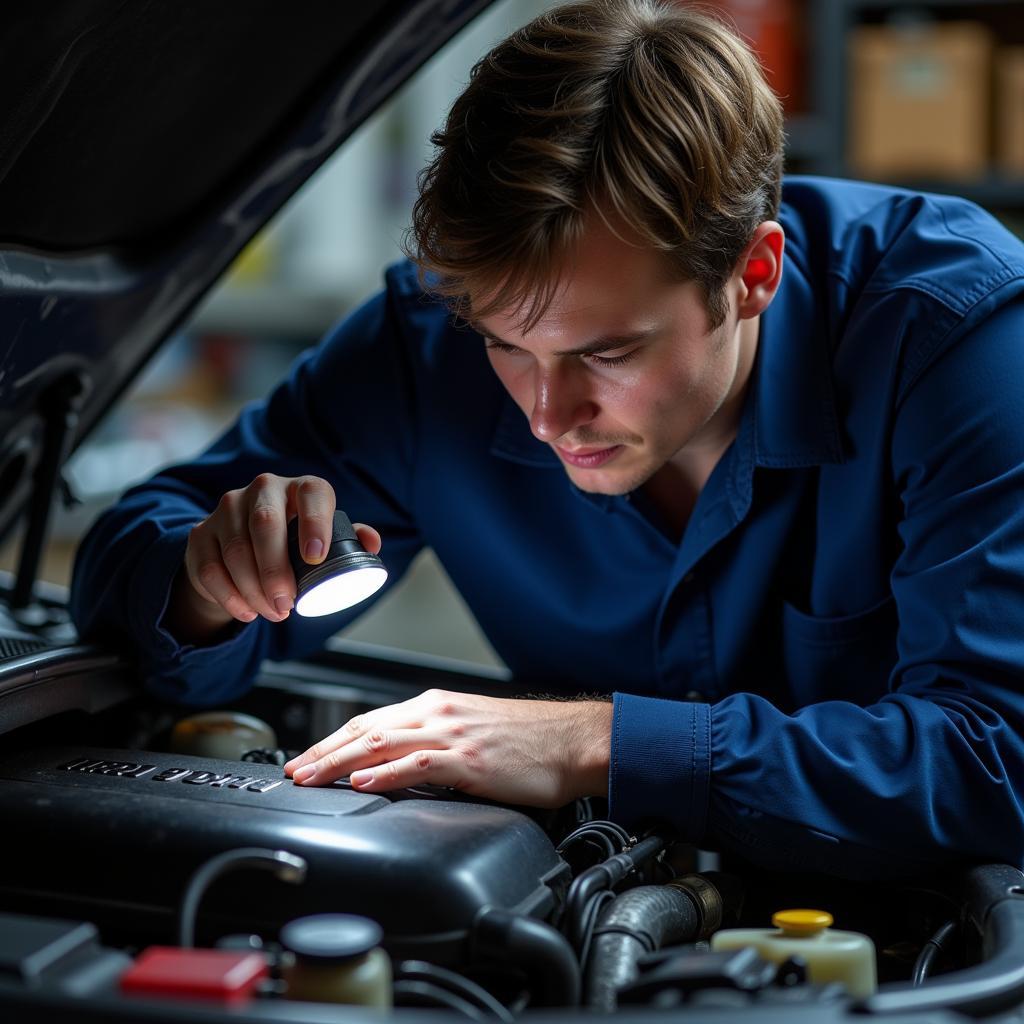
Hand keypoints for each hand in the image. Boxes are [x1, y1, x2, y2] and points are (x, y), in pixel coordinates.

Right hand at [166, 473, 380, 640]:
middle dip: (276, 570)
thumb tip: (371, 543)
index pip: (312, 493)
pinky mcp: (201, 534)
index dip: (316, 522)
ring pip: (236, 550)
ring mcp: (226, 509)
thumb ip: (348, 540)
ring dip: (254, 589)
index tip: (316, 557)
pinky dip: (230, 596)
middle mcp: (262, 489)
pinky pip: (210, 568)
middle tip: (287, 604)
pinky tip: (248, 611)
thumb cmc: (293, 541)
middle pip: (265, 524)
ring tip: (273, 612)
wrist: (242, 546)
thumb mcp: (323, 537)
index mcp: (299, 489)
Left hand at [284, 689, 612, 807]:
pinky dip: (386, 773)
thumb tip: (397, 764)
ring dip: (340, 762)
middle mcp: (439, 713)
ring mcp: (453, 734)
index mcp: (437, 705)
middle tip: (293, 771)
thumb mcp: (472, 730)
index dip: (331, 740)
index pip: (370, 720)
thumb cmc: (530, 740)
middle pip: (366, 728)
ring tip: (311, 778)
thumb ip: (433, 741)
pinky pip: (419, 764)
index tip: (306, 758)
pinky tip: (363, 783)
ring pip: (382, 742)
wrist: (574, 740)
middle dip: (323, 751)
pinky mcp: (470, 760)